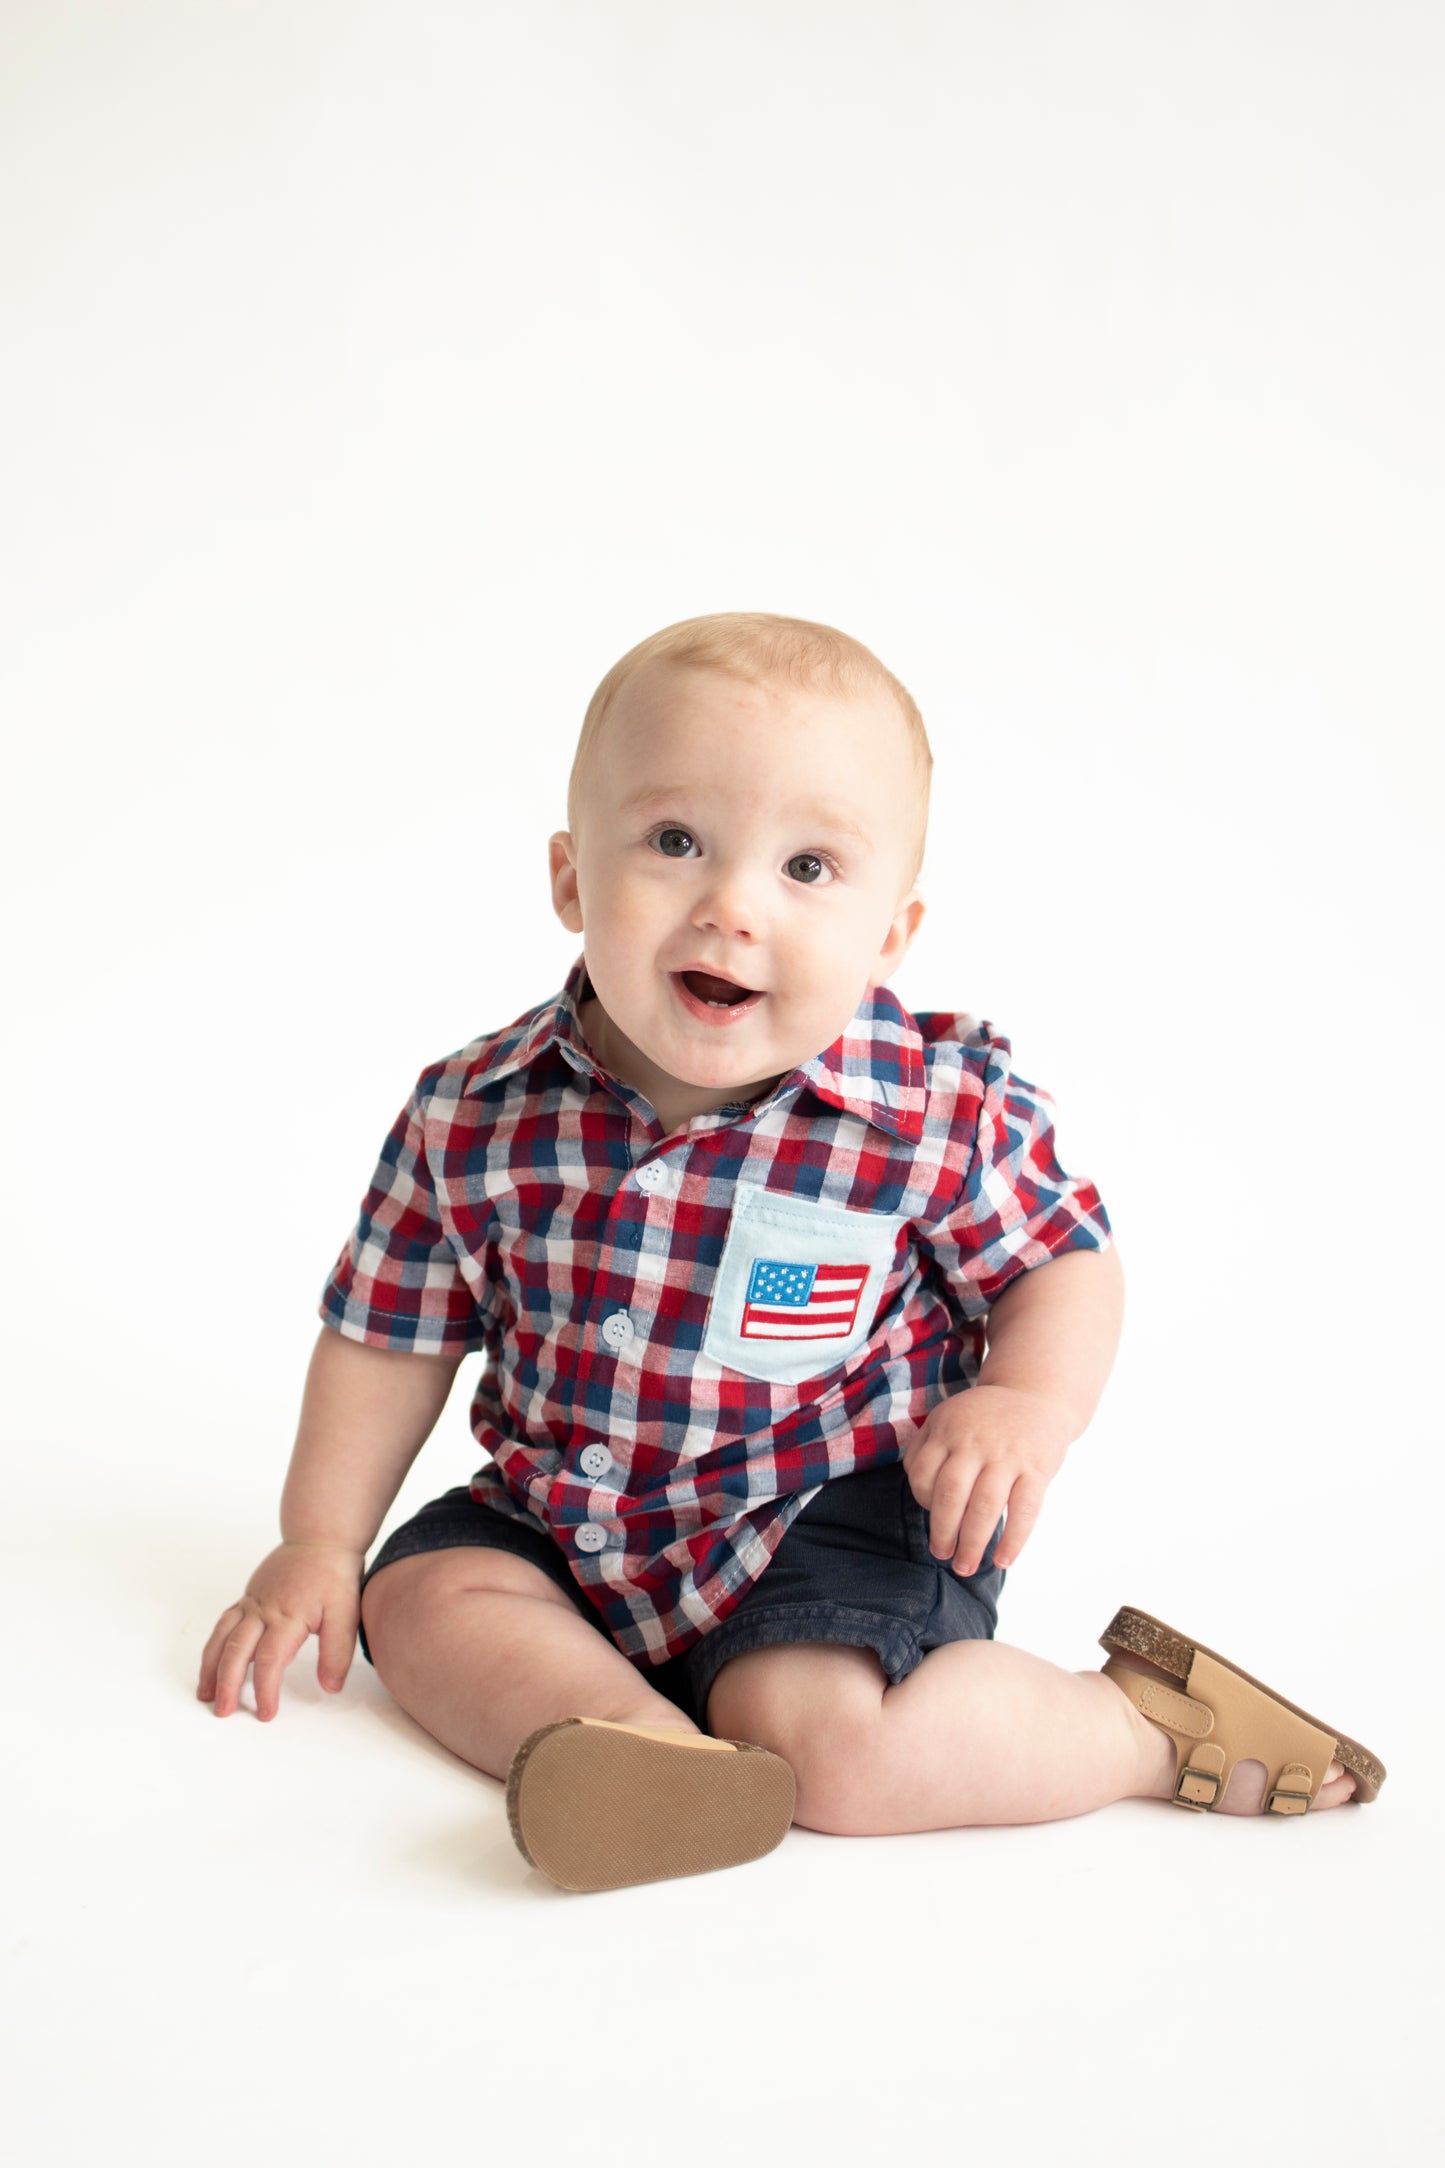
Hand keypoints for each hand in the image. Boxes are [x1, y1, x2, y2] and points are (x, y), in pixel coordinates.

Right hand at [197, 1541, 363, 1719]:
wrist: (321, 1538)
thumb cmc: (334, 1575)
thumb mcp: (346, 1612)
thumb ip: (337, 1651)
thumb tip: (330, 1686)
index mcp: (287, 1617)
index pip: (269, 1661)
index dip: (265, 1690)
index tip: (266, 1713)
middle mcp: (263, 1611)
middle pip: (236, 1652)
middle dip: (226, 1684)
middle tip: (222, 1711)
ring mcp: (252, 1603)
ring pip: (222, 1637)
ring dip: (211, 1666)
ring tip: (205, 1693)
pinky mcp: (249, 1597)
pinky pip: (224, 1622)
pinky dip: (215, 1643)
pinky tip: (213, 1659)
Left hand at [901, 1385, 1074, 1576]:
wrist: (1036, 1394)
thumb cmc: (984, 1417)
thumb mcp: (948, 1416)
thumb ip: (927, 1446)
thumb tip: (917, 1486)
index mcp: (948, 1430)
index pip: (922, 1475)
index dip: (922, 1501)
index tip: (931, 1516)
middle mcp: (975, 1443)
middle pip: (950, 1495)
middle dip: (943, 1532)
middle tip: (942, 1555)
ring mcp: (1007, 1456)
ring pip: (984, 1507)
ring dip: (972, 1543)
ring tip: (965, 1566)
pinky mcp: (1037, 1468)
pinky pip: (1024, 1509)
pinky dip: (1013, 1539)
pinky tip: (1003, 1560)